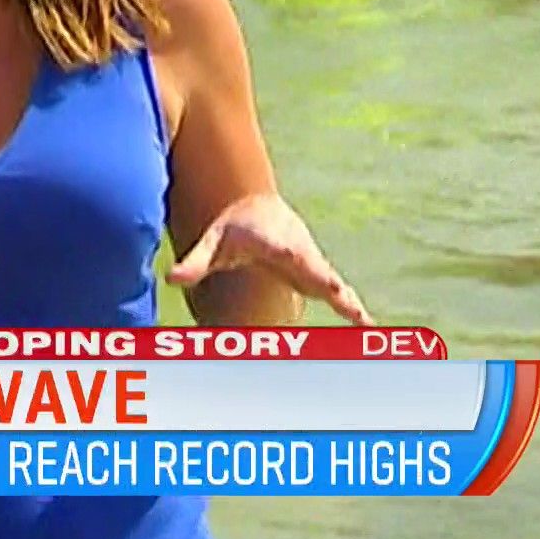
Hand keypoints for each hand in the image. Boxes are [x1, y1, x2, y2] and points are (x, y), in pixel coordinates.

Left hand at [167, 193, 372, 325]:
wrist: (260, 209)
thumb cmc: (233, 228)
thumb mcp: (213, 242)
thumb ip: (196, 262)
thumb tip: (171, 278)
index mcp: (273, 241)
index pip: (281, 249)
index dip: (286, 253)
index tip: (290, 255)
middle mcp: (299, 251)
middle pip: (314, 267)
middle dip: (325, 280)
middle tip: (338, 291)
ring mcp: (312, 264)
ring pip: (332, 284)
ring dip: (347, 302)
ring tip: (365, 323)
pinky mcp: (318, 276)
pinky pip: (337, 294)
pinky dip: (351, 309)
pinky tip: (368, 329)